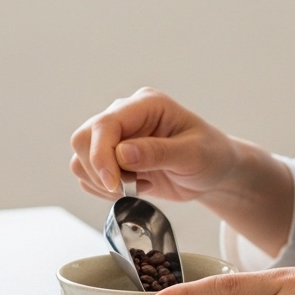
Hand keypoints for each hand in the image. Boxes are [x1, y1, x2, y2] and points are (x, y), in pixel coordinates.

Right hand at [69, 88, 294, 252]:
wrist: (215, 172)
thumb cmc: (212, 156)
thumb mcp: (193, 155)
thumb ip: (159, 153)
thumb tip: (122, 154)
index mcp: (145, 104)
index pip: (104, 125)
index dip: (101, 156)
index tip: (115, 184)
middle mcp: (125, 115)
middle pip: (82, 139)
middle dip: (100, 171)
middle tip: (130, 187)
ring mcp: (116, 136)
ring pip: (80, 159)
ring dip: (102, 182)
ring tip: (138, 186)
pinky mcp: (112, 158)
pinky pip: (88, 175)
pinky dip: (104, 190)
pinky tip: (134, 188)